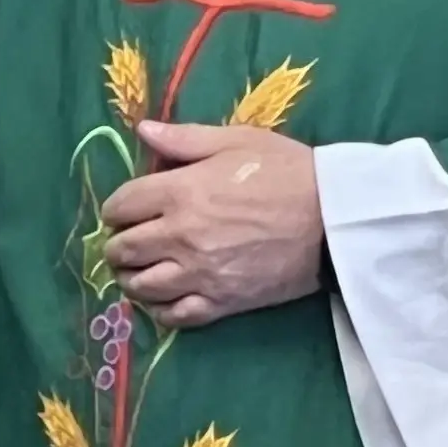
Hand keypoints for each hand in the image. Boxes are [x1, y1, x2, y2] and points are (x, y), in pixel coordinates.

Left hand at [101, 121, 324, 329]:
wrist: (333, 219)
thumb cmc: (287, 171)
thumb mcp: (236, 140)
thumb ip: (183, 139)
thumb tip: (141, 130)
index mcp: (180, 192)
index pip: (121, 206)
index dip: (114, 209)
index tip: (121, 211)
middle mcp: (181, 236)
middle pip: (124, 250)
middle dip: (116, 246)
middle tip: (124, 243)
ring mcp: (200, 274)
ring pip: (141, 287)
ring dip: (131, 279)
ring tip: (137, 272)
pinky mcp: (222, 303)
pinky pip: (175, 316)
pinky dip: (160, 310)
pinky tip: (163, 299)